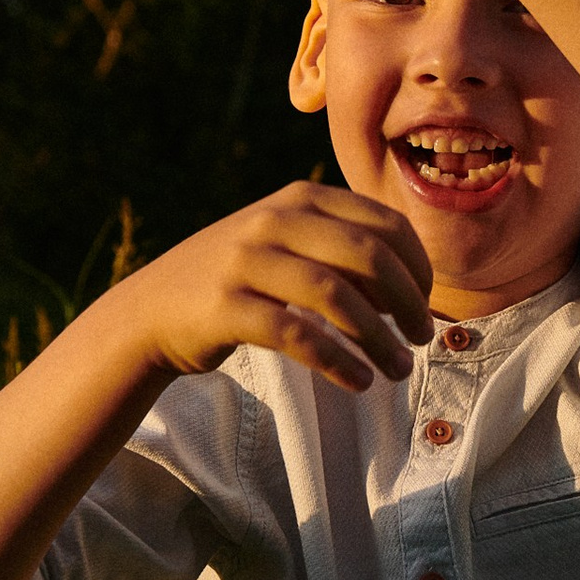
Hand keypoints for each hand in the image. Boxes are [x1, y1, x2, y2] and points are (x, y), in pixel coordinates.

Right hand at [123, 181, 433, 391]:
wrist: (151, 310)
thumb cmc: (239, 281)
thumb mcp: (289, 245)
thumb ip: (344, 252)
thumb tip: (416, 291)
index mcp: (300, 198)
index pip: (385, 223)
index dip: (419, 267)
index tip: (428, 303)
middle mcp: (274, 220)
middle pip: (368, 255)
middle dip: (409, 301)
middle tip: (423, 337)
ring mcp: (246, 261)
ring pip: (335, 296)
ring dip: (379, 339)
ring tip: (399, 369)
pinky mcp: (226, 306)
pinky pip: (296, 335)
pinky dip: (337, 361)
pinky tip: (358, 381)